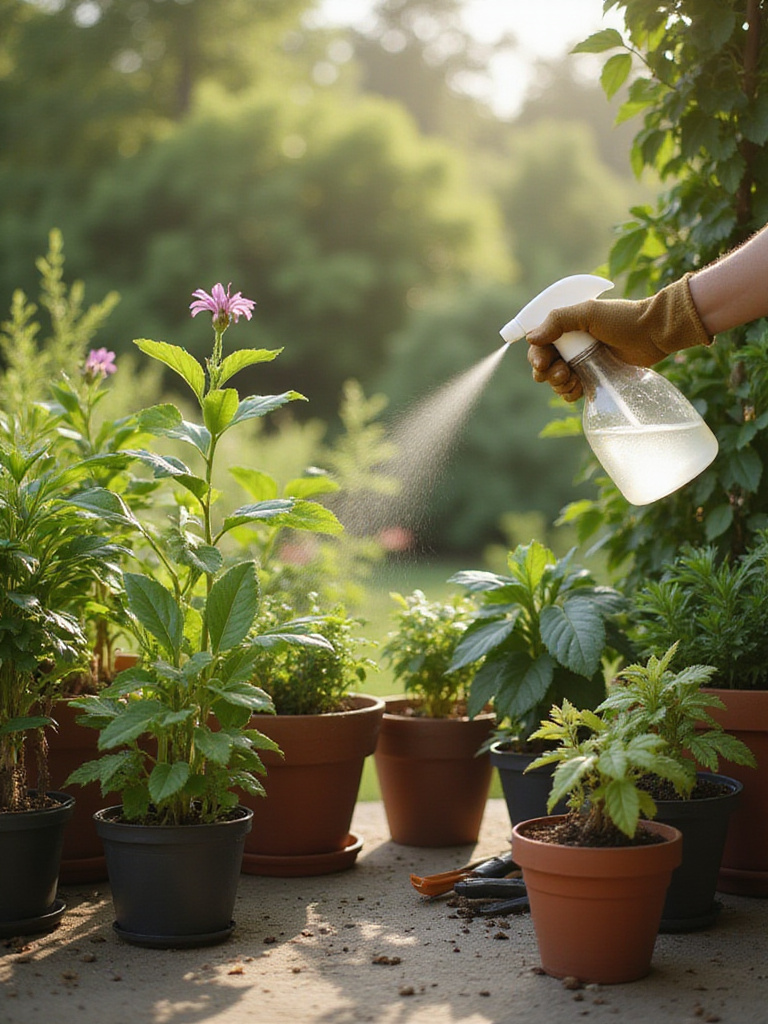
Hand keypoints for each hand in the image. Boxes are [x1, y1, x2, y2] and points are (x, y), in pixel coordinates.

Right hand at [526, 275, 711, 400]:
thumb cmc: (622, 319)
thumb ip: (558, 321)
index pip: (539, 344)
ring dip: (558, 384)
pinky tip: (578, 389)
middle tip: (561, 373)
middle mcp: (571, 345)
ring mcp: (582, 362)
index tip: (542, 363)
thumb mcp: (588, 313)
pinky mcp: (594, 377)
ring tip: (573, 380)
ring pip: (556, 380)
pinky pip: (572, 391)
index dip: (536, 356)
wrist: (653, 333)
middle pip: (544, 365)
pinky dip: (570, 393)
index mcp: (566, 327)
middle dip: (546, 373)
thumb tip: (531, 338)